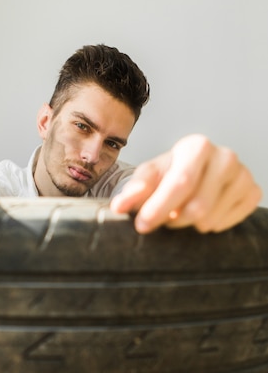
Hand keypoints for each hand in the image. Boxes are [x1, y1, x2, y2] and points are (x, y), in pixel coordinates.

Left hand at [110, 134, 261, 232]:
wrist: (194, 173)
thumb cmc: (169, 174)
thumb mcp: (148, 177)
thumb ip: (133, 190)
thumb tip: (119, 206)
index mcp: (197, 146)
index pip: (180, 183)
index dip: (159, 208)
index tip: (142, 225)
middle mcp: (225, 156)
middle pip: (198, 206)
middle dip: (174, 220)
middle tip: (165, 220)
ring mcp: (243, 174)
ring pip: (211, 219)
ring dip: (190, 225)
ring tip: (182, 215)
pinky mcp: (252, 192)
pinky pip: (229, 222)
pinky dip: (211, 226)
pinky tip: (203, 216)